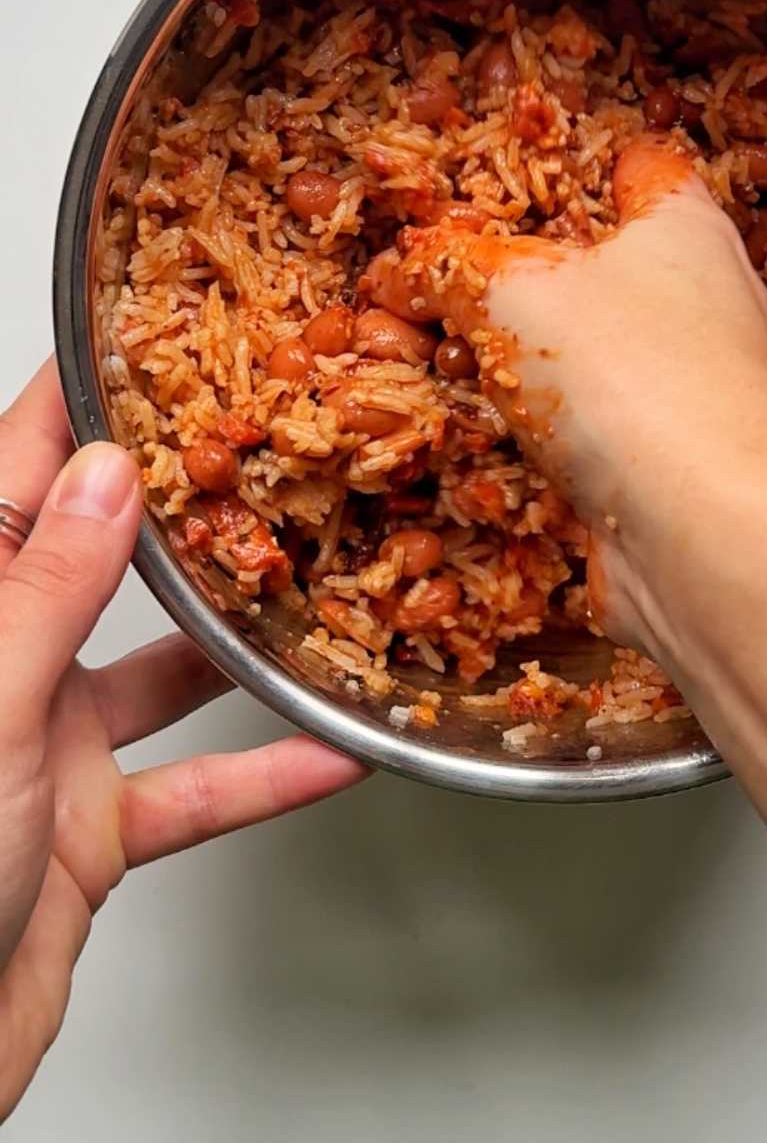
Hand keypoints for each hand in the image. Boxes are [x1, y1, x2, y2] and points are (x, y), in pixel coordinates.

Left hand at [0, 362, 367, 1118]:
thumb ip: (49, 592)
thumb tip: (105, 479)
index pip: (19, 479)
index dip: (76, 409)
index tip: (134, 348)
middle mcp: (5, 666)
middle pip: (103, 562)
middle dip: (180, 508)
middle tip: (251, 447)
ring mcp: (49, 746)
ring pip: (162, 671)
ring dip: (237, 640)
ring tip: (308, 585)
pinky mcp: (90, 828)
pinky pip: (195, 787)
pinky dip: (263, 772)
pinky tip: (326, 751)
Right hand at [369, 137, 766, 657]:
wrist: (709, 536)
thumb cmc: (627, 375)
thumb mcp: (507, 289)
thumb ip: (446, 264)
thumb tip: (402, 267)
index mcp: (682, 228)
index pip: (637, 164)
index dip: (572, 160)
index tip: (512, 174)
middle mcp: (703, 306)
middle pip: (602, 270)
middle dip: (519, 282)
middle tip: (446, 287)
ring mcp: (692, 395)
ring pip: (590, 364)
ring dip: (517, 371)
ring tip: (441, 368)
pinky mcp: (671, 474)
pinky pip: (590, 443)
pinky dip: (537, 446)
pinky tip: (481, 452)